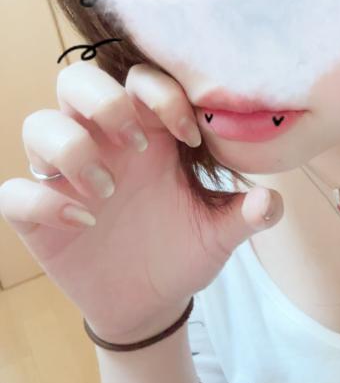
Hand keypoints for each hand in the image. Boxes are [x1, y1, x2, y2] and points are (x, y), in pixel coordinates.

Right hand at [0, 61, 282, 342]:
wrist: (151, 302)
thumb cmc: (183, 251)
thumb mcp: (219, 232)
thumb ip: (247, 214)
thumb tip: (270, 200)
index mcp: (148, 135)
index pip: (140, 80)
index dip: (161, 93)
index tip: (189, 137)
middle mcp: (103, 145)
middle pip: (77, 81)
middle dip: (103, 100)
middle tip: (137, 146)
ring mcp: (66, 177)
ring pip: (37, 124)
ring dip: (70, 148)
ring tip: (108, 191)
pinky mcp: (39, 216)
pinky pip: (13, 192)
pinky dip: (39, 201)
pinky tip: (81, 223)